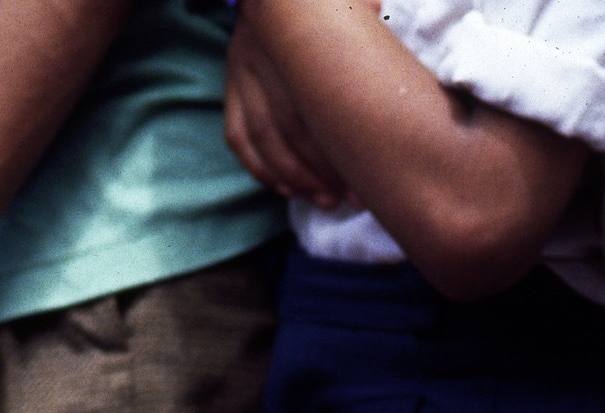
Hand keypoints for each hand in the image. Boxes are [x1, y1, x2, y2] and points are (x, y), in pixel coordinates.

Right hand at [224, 11, 345, 209]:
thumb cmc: (312, 12)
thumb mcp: (335, 6)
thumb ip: (354, 11)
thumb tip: (376, 7)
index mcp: (288, 39)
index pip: (312, 103)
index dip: (337, 146)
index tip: (363, 175)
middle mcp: (259, 59)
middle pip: (289, 126)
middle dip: (320, 171)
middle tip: (348, 199)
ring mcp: (239, 76)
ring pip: (263, 139)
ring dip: (295, 178)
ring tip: (324, 200)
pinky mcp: (228, 91)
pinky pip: (238, 139)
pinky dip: (262, 170)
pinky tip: (288, 189)